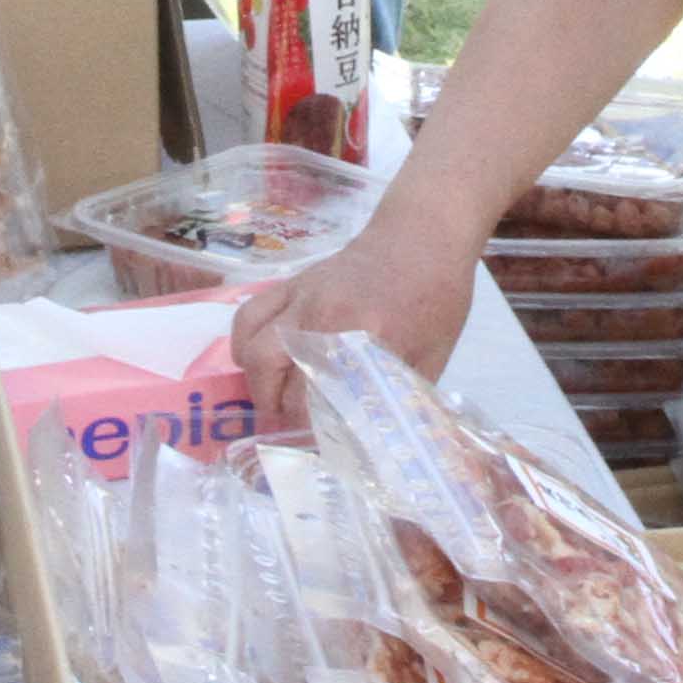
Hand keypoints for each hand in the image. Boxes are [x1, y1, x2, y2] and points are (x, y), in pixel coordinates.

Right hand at [230, 212, 481, 425]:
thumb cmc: (437, 295)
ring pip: (251, 345)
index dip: (313, 430)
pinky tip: (258, 362)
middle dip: (278, 410)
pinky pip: (249, 315)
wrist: (423, 233)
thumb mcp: (433, 354)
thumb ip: (403, 396)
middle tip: (294, 427)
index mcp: (364, 335)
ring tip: (275, 399)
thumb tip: (384, 438)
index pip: (319, 396)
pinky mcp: (292, 284)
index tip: (320, 448)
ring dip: (256, 380)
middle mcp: (323, 315)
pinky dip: (245, 343)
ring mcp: (302, 296)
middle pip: (273, 373)